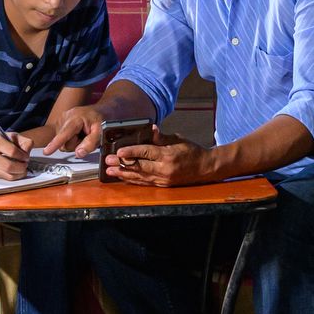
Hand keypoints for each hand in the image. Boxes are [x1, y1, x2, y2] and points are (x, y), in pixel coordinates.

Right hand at [0, 131, 31, 180]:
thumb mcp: (6, 135)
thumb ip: (20, 140)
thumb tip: (28, 151)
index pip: (12, 151)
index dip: (23, 155)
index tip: (26, 156)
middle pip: (9, 166)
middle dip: (21, 167)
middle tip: (25, 164)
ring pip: (8, 175)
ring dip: (19, 173)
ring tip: (22, 168)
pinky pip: (5, 178)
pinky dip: (13, 175)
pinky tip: (15, 170)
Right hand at [35, 106, 104, 157]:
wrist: (96, 110)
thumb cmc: (98, 120)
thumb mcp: (100, 132)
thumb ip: (90, 143)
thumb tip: (78, 153)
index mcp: (75, 118)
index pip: (64, 134)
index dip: (55, 144)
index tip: (46, 151)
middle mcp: (64, 118)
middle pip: (64, 143)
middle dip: (76, 144)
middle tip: (85, 137)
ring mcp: (60, 120)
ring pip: (62, 143)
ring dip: (73, 142)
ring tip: (81, 134)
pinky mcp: (58, 124)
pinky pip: (61, 139)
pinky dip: (70, 139)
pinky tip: (76, 133)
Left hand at [101, 138, 220, 187]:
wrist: (205, 168)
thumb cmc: (191, 151)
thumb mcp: (178, 139)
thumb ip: (162, 137)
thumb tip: (150, 129)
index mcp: (168, 155)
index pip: (147, 152)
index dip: (132, 152)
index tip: (119, 151)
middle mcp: (165, 169)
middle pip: (139, 167)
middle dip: (122, 164)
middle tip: (108, 162)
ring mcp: (163, 179)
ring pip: (140, 177)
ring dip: (124, 174)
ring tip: (110, 171)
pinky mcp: (163, 185)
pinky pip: (145, 183)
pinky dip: (133, 180)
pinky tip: (123, 177)